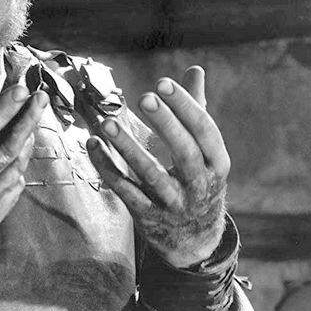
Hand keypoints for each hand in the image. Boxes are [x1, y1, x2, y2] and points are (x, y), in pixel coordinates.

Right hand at [0, 74, 44, 271]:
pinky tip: (19, 156)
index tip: (18, 90)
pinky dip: (18, 171)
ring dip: (26, 143)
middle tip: (40, 97)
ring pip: (12, 171)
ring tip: (33, 119)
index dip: (0, 112)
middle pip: (4, 150)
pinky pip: (11, 194)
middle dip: (26, 120)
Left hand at [87, 66, 228, 268]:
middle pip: (185, 154)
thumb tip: (195, 70)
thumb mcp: (205, 152)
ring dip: (128, 148)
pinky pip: (125, 191)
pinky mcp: (148, 216)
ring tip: (107, 122)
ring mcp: (173, 204)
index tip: (162, 82)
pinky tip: (93, 144)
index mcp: (217, 164)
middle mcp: (200, 185)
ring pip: (150, 176)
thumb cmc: (197, 180)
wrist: (195, 241)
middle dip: (166, 125)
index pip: (205, 131)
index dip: (186, 106)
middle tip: (144, 98)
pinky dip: (107, 168)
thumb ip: (196, 110)